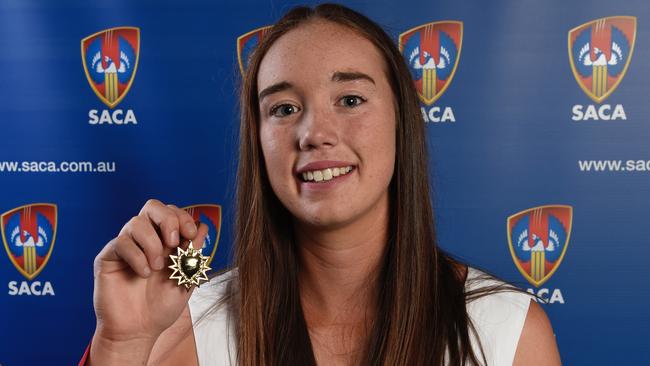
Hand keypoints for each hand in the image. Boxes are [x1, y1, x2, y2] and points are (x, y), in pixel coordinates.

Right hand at [91, 199, 207, 358]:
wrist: (138, 331)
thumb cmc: (161, 307)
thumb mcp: (186, 279)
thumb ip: (194, 253)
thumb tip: (204, 227)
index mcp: (165, 242)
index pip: (172, 213)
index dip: (184, 217)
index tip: (192, 234)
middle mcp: (145, 240)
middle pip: (152, 206)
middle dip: (168, 219)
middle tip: (174, 242)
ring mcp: (126, 247)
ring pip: (136, 222)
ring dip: (152, 244)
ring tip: (157, 268)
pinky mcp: (108, 257)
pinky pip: (121, 242)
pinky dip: (137, 257)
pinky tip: (143, 274)